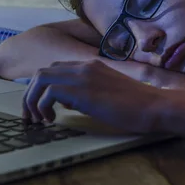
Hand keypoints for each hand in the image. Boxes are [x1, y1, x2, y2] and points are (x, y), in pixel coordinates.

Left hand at [22, 60, 165, 132]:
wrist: (154, 106)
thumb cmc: (136, 105)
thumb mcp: (106, 94)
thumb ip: (85, 92)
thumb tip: (66, 101)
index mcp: (91, 65)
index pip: (55, 68)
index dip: (42, 88)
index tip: (41, 107)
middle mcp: (84, 66)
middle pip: (42, 71)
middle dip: (31, 94)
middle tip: (32, 116)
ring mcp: (83, 76)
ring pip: (40, 78)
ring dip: (33, 100)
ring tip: (39, 119)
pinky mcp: (83, 90)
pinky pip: (48, 92)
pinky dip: (43, 106)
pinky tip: (53, 119)